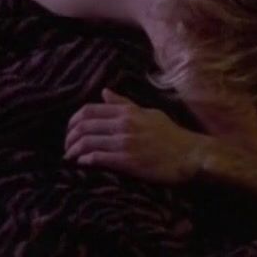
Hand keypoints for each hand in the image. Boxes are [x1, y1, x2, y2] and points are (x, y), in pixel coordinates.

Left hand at [64, 88, 209, 183]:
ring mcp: (125, 143)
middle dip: (70, 137)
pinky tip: (82, 164)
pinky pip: (98, 158)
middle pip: (84, 126)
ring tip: (70, 157)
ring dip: (74, 150)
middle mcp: (123, 124)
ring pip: (88, 142)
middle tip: (67, 146)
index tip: (71, 131)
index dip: (74, 121)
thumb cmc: (171, 135)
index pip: (89, 110)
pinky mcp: (127, 161)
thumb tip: (104, 92)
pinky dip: (85, 160)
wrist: (189, 155)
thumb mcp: (148, 113)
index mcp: (127, 111)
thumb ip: (124, 104)